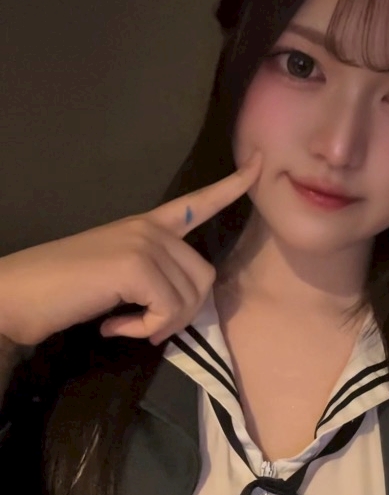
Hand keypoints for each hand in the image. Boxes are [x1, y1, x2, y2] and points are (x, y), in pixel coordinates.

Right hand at [0, 152, 261, 347]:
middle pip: (204, 278)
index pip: (198, 202)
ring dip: (161, 326)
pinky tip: (113, 326)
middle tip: (143, 328)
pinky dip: (145, 330)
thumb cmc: (62, 290)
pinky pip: (168, 311)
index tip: (259, 164)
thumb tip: (181, 306)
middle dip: (179, 314)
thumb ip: (153, 279)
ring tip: (124, 325)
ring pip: (189, 298)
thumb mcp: (116, 278)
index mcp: (147, 225)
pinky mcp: (136, 266)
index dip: (232, 186)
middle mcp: (151, 229)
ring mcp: (145, 243)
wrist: (18, 295)